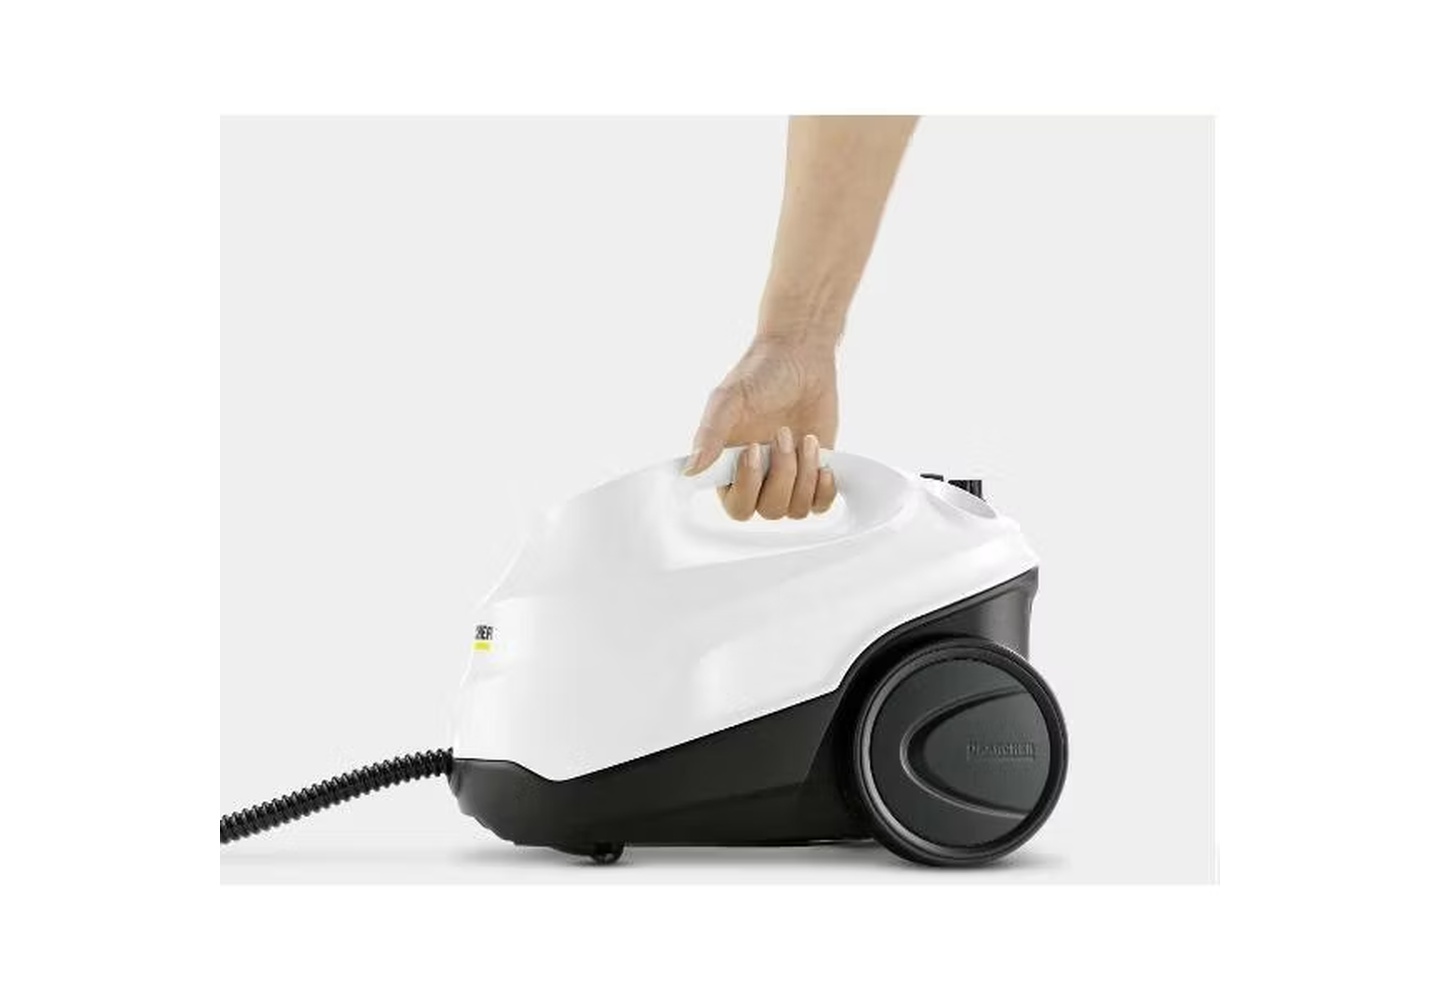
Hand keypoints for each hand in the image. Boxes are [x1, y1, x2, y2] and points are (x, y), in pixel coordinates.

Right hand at [685, 336, 838, 519]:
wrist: (800, 358)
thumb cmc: (760, 375)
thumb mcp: (728, 399)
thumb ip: (709, 435)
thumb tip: (691, 470)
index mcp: (729, 467)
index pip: (736, 506)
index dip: (747, 487)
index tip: (753, 450)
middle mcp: (757, 479)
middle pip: (769, 510)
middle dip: (781, 474)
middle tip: (783, 434)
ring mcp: (787, 478)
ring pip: (796, 509)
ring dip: (804, 475)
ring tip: (805, 439)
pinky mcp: (814, 474)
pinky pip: (820, 505)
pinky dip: (824, 490)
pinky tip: (823, 464)